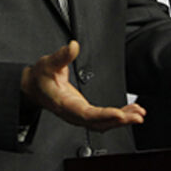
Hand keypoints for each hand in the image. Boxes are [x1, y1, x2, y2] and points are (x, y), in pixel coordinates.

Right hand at [21, 41, 145, 131]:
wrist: (33, 87)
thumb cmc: (40, 77)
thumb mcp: (48, 63)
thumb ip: (62, 56)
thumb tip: (73, 46)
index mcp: (63, 104)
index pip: (86, 114)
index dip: (104, 115)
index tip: (120, 114)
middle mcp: (72, 114)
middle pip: (98, 123)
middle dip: (119, 121)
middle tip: (137, 116)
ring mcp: (78, 116)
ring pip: (102, 125)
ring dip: (121, 121)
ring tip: (138, 114)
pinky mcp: (84, 114)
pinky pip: (102, 120)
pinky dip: (117, 118)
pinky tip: (129, 112)